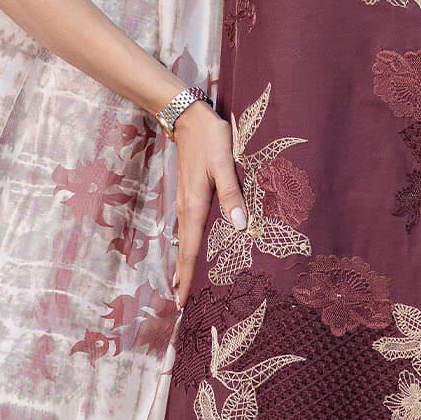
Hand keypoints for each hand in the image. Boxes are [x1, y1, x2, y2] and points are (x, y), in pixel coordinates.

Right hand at [171, 101, 246, 308]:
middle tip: (180, 302)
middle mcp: (187, 208)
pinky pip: (186, 228)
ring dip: (183, 263)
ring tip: (182, 284)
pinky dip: (186, 245)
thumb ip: (232, 194)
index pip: (190, 250)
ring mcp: (185, 201)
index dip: (187, 276)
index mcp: (195, 206)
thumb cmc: (209, 138)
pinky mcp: (187, 194)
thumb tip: (240, 226)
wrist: (185, 116)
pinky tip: (189, 250)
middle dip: (182, 277)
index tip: (182, 301)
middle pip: (183, 250)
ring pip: (183, 240)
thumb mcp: (224, 164)